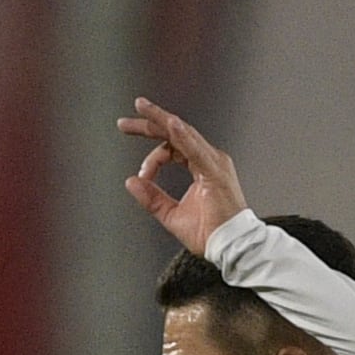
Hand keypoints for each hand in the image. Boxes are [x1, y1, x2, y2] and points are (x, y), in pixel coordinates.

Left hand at [119, 96, 248, 255]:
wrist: (230, 246)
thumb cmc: (209, 232)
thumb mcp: (170, 214)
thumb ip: (152, 198)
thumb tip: (130, 181)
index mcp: (201, 165)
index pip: (173, 146)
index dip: (152, 157)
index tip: (141, 175)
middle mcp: (209, 158)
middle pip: (175, 133)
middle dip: (149, 123)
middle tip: (123, 122)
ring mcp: (214, 161)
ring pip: (182, 133)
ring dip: (160, 119)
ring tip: (141, 107)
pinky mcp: (215, 171)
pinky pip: (195, 148)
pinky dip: (181, 135)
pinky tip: (169, 123)